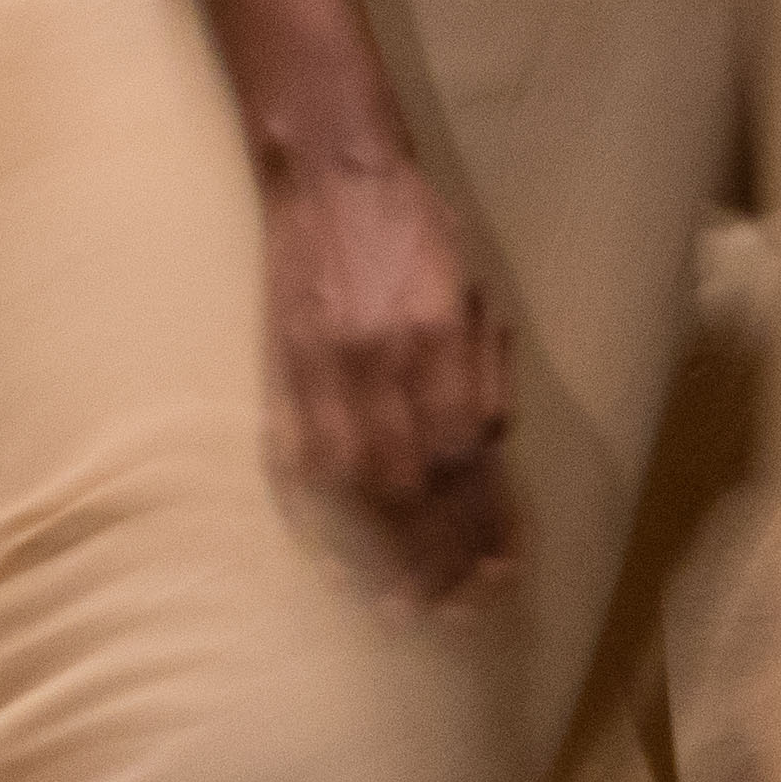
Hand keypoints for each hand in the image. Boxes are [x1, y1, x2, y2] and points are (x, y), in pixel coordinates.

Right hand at [266, 150, 517, 605]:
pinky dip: (315, 523)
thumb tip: (489, 448)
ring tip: (403, 608)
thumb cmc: (416, 227)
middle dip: (437, 555)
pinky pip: (293, 466)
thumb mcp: (474, 287)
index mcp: (437, 335)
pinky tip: (333, 566)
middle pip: (412, 483)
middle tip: (456, 609)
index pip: (467, 453)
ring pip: (353, 487)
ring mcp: (321, 372)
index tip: (501, 568)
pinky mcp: (279, 375)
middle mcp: (379, 361)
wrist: (331, 172)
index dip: (485, 519)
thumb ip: (481, 368)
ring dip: (380, 556)